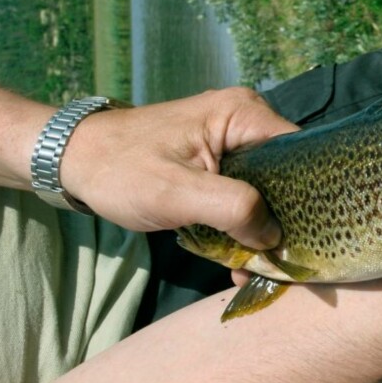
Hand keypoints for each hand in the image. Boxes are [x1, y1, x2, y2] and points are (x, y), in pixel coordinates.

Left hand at [61, 88, 296, 249]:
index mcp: (244, 114)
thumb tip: (274, 238)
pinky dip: (243, 225)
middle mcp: (247, 121)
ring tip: (254, 268)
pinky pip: (247, 194)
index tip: (302, 240)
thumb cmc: (121, 169)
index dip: (307, 198)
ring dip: (262, 230)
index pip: (301, 155)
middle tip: (276, 264)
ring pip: (268, 190)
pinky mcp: (221, 160)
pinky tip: (237, 258)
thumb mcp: (177, 193)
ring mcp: (234, 140)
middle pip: (289, 175)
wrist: (73, 161)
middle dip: (283, 222)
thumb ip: (233, 209)